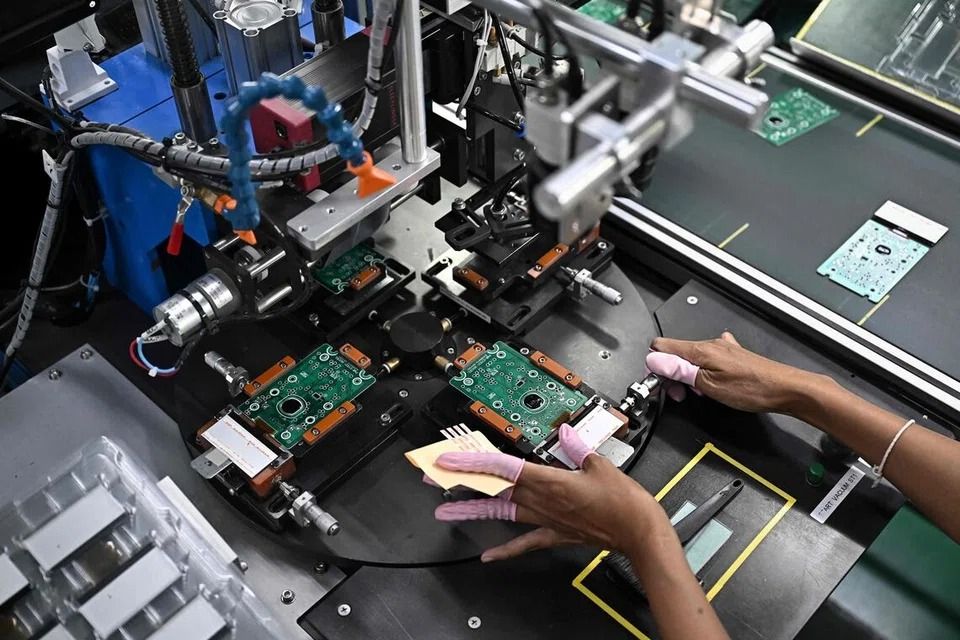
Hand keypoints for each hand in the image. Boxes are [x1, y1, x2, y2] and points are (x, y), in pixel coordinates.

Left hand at [433, 425, 665, 561]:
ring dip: (474, 509)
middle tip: (436, 478)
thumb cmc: (624, 501)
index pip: (504, 468)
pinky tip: (488, 556)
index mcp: (550, 481)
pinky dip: (506, 550)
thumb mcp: (600, 464)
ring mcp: (546, 520)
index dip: (474, 462)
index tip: (452, 459)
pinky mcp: (556, 534)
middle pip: (494, 488)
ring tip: (447, 512)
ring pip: (503, 512)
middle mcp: (542, 501)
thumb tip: (565, 432)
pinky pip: (526, 542)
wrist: (639, 532)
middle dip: (464, 482)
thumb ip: (578, 447)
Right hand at [647, 332, 816, 413]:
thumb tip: (654, 360)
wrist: (785, 389)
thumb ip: (679, 371)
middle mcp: (711, 345)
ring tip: (697, 393)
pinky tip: (710, 384)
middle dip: (670, 375)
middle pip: (674, 354)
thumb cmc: (753, 388)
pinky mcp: (731, 357)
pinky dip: (702, 373)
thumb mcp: (709, 384)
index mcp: (701, 350)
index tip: (660, 383)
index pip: (661, 347)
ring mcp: (722, 349)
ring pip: (690, 359)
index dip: (655, 366)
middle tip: (679, 394)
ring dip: (687, 377)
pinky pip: (707, 361)